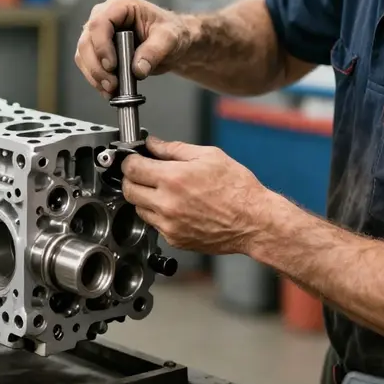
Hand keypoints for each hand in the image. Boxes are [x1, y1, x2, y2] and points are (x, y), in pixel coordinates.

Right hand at [74, 0, 195, 98]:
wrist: (171, 44)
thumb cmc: (171, 32)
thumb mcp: (170, 38)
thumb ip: (155, 51)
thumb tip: (138, 69)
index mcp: (121, 5)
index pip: (100, 23)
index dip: (101, 46)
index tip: (112, 66)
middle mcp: (105, 15)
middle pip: (87, 41)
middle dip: (97, 66)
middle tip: (112, 84)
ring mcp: (99, 32)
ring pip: (83, 54)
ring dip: (94, 75)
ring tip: (111, 89)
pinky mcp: (98, 48)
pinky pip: (88, 64)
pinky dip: (95, 79)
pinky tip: (108, 89)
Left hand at [120, 136, 268, 254]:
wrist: (254, 221)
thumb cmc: (238, 189)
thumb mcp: (208, 156)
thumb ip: (174, 149)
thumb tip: (153, 144)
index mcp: (173, 179)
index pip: (132, 168)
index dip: (130, 160)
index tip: (134, 159)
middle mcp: (167, 204)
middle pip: (129, 190)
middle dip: (132, 178)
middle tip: (144, 173)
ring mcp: (169, 225)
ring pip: (139, 208)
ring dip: (144, 197)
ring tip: (164, 190)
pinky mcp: (175, 239)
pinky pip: (154, 224)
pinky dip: (158, 214)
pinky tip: (176, 206)